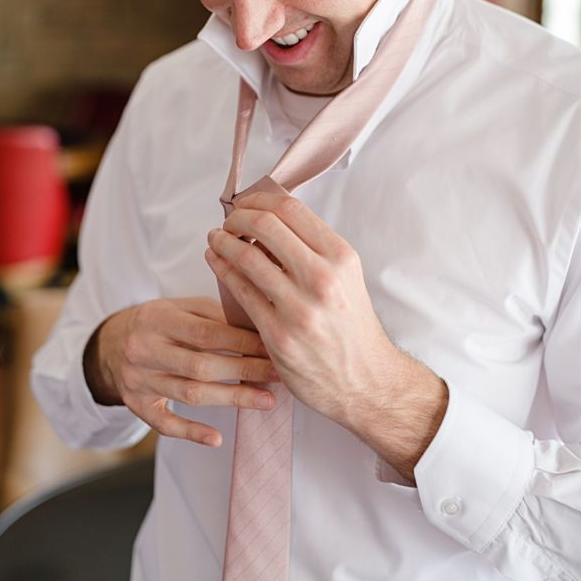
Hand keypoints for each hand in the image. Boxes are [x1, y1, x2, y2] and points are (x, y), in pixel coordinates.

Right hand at [83, 296, 277, 446]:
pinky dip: (191, 432)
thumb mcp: (180, 306)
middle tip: (278, 374)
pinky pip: (164, 424)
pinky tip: (217, 438)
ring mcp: (138, 380)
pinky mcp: (136, 405)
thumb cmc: (159, 322)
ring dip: (232, 399)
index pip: (207, 332)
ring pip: (190, 395)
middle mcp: (144, 350)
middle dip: (245, 371)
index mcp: (157, 318)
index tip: (272, 348)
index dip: (242, 342)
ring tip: (265, 400)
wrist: (112, 343)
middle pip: (201, 366)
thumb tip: (259, 328)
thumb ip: (214, 314)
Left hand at [205, 193, 446, 479]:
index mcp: (341, 257)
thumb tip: (268, 221)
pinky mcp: (278, 334)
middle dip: (238, 217)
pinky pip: (240, 291)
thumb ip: (313, 250)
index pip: (291, 209)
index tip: (246, 204)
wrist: (366, 380)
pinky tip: (215, 261)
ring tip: (215, 238)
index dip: (259, 200)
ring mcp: (299, 307)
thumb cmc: (352, 327)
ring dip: (223, 241)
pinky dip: (221, 268)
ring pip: (246, 257)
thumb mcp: (346, 278)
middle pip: (265, 225)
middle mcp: (322, 278)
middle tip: (229, 221)